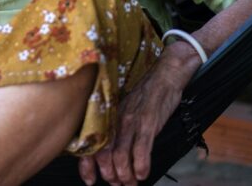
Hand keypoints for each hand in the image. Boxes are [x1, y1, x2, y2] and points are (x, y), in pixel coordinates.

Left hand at [78, 43, 198, 185]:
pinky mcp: (148, 122)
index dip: (87, 166)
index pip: (91, 144)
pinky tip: (142, 174)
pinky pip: (142, 148)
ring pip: (121, 155)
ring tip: (130, 183)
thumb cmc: (144, 96)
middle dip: (109, 174)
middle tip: (117, 184)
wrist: (163, 76)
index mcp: (108, 118)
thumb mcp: (124, 110)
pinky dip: (141, 165)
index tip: (89, 180)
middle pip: (104, 154)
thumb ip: (116, 129)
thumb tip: (110, 152)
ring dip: (125, 174)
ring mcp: (131, 121)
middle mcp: (115, 120)